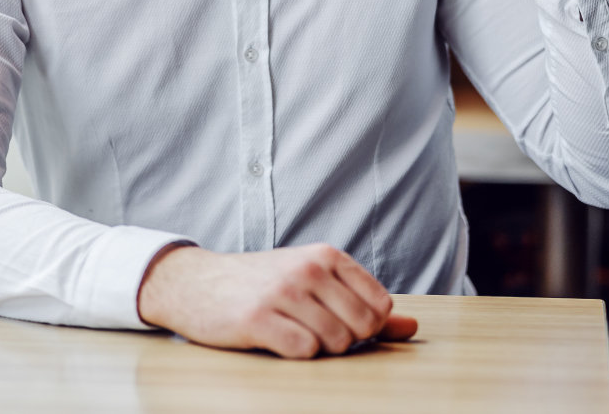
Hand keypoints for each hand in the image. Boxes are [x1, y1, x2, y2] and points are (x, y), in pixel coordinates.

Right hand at [136, 243, 419, 358]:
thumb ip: (364, 304)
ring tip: (291, 331)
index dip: (364, 325)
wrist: (195, 283)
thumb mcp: (314, 283)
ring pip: (335, 343)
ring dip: (317, 348)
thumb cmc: (261, 285)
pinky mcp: (258, 319)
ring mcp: (282, 292)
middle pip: (361, 328)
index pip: (380, 306)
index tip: (336, 320)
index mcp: (326, 255)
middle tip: (311, 329)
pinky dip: (294, 353)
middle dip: (343, 340)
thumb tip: (413, 327)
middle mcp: (307, 268)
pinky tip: (274, 338)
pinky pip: (304, 351)